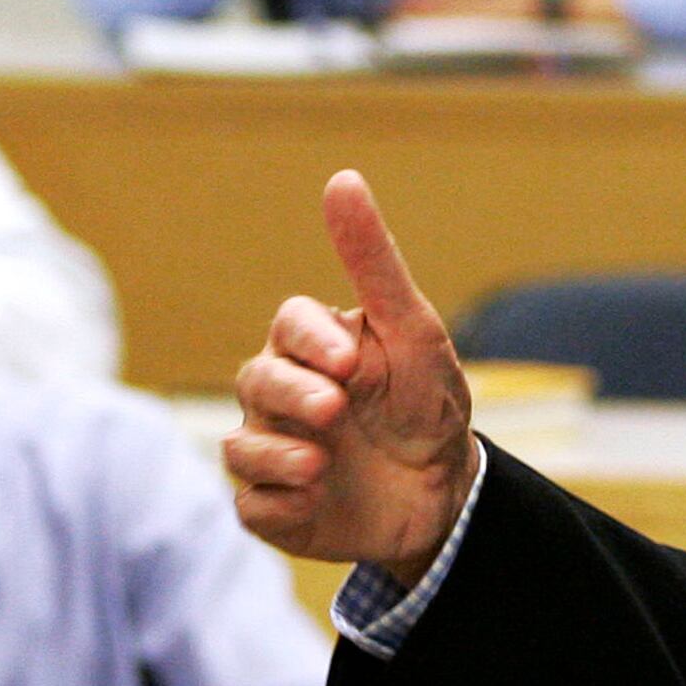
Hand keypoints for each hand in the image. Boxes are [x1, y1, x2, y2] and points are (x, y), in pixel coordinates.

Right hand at [224, 170, 476, 581]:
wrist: (446, 495)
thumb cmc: (426, 404)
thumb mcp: (413, 331)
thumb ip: (373, 261)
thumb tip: (342, 178)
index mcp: (314, 348)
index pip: (289, 326)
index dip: (310, 341)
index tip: (351, 362)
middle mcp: (283, 396)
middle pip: (255, 380)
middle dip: (291, 395)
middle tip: (334, 411)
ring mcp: (273, 451)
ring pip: (240, 446)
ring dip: (277, 454)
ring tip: (322, 466)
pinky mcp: (274, 507)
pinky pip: (251, 505)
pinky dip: (279, 504)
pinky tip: (314, 501)